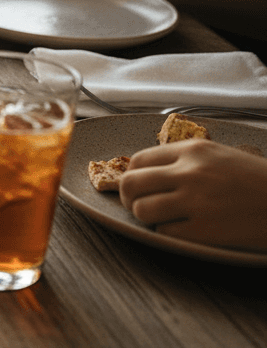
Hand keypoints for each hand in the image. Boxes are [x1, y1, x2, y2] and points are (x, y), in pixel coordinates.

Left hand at [120, 139, 266, 251]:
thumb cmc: (258, 181)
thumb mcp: (221, 156)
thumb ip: (184, 160)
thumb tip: (146, 171)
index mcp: (193, 150)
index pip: (139, 160)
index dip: (134, 176)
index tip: (140, 186)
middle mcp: (190, 173)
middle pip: (130, 184)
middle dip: (129, 197)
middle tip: (139, 205)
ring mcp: (196, 202)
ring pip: (141, 210)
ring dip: (148, 217)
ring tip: (164, 219)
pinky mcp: (204, 231)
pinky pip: (164, 233)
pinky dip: (169, 234)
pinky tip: (187, 230)